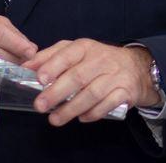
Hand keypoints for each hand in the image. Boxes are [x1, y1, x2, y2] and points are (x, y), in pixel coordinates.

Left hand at [22, 39, 160, 125]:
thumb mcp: (76, 51)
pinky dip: (93, 113)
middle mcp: (101, 59)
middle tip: (40, 105)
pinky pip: (108, 104)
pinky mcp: (126, 91)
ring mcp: (115, 76)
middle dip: (57, 92)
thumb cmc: (99, 60)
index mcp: (86, 47)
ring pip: (92, 93)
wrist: (137, 67)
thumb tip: (27, 65)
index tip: (40, 79)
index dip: (53, 66)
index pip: (68, 54)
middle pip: (78, 76)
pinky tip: (81, 118)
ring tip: (55, 119)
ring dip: (72, 108)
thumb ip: (51, 56)